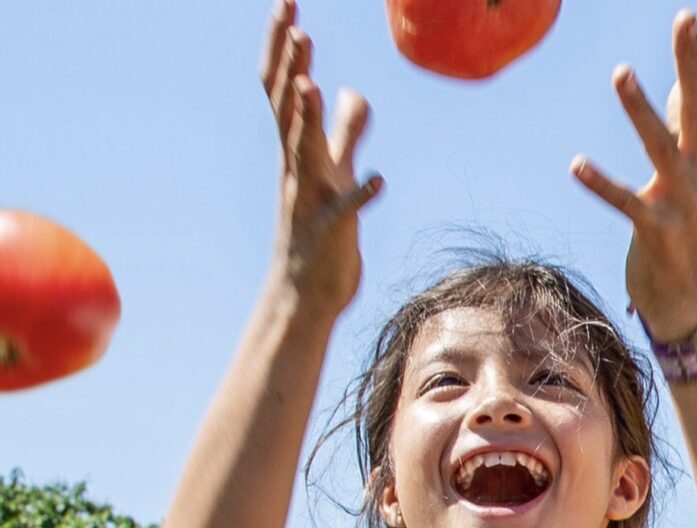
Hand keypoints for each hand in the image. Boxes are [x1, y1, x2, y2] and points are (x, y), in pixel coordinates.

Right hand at [260, 0, 382, 316]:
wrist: (306, 294)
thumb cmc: (320, 230)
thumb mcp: (333, 173)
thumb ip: (345, 131)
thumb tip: (353, 90)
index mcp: (295, 152)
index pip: (282, 89)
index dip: (282, 47)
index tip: (286, 2)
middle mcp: (296, 169)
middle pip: (287, 108)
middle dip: (290, 64)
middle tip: (292, 20)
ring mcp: (310, 200)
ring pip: (304, 153)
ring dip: (309, 119)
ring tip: (312, 83)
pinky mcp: (331, 233)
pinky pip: (344, 210)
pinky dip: (359, 194)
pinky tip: (378, 179)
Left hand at [572, 0, 696, 342]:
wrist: (691, 301)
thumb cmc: (685, 230)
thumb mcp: (692, 172)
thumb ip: (688, 125)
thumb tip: (686, 78)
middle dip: (692, 62)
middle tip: (682, 17)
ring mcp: (683, 203)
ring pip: (664, 150)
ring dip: (641, 112)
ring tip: (620, 72)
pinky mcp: (657, 234)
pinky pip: (628, 204)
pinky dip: (603, 185)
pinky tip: (576, 164)